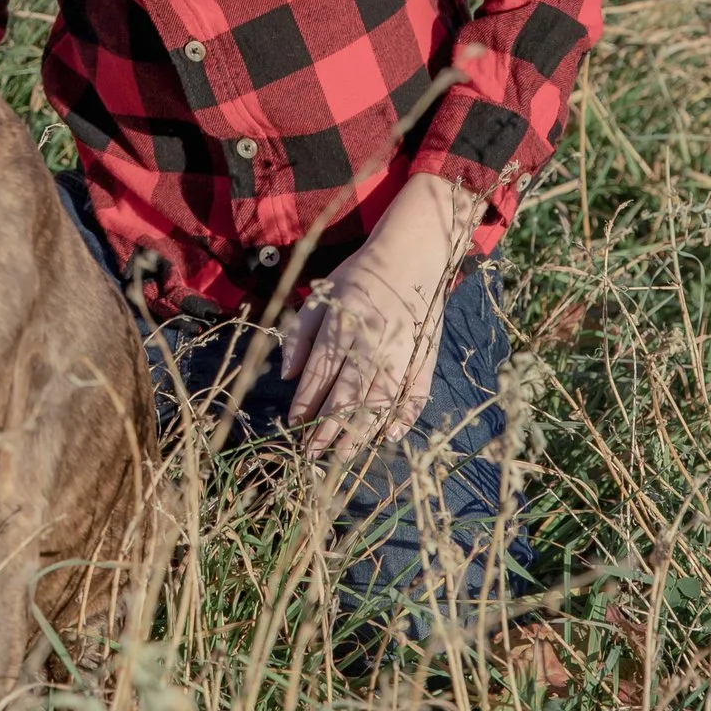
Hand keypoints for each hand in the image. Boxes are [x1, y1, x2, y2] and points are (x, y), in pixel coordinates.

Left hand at [282, 180, 470, 464]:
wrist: (411, 254)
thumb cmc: (358, 277)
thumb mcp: (320, 296)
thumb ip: (299, 334)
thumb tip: (286, 375)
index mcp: (343, 326)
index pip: (320, 373)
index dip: (306, 402)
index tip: (294, 425)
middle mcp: (372, 343)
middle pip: (348, 394)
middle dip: (328, 428)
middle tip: (313, 456)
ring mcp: (401, 352)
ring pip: (379, 400)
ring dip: (361, 430)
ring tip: (344, 457)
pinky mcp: (423, 356)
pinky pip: (416, 392)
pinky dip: (405, 415)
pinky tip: (391, 435)